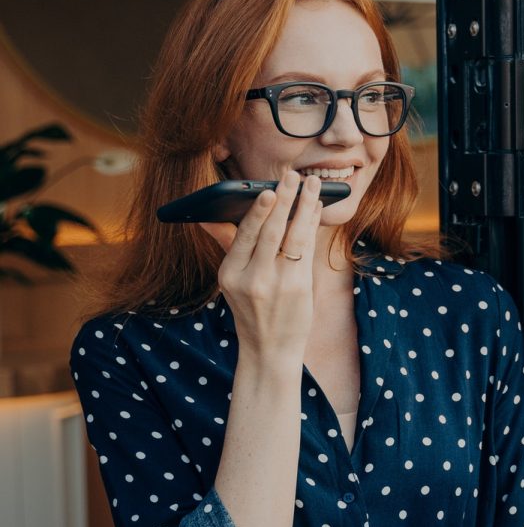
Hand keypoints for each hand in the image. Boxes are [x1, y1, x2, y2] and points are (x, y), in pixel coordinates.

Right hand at [199, 170, 321, 358]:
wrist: (270, 349)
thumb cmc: (251, 309)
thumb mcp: (232, 282)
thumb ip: (227, 245)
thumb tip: (206, 216)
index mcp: (230, 274)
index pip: (244, 236)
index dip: (258, 212)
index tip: (267, 190)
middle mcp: (253, 279)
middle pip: (271, 232)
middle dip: (284, 200)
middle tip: (293, 176)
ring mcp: (279, 284)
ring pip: (294, 237)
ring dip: (305, 207)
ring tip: (312, 185)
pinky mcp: (299, 288)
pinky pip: (307, 249)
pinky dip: (312, 226)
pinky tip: (315, 209)